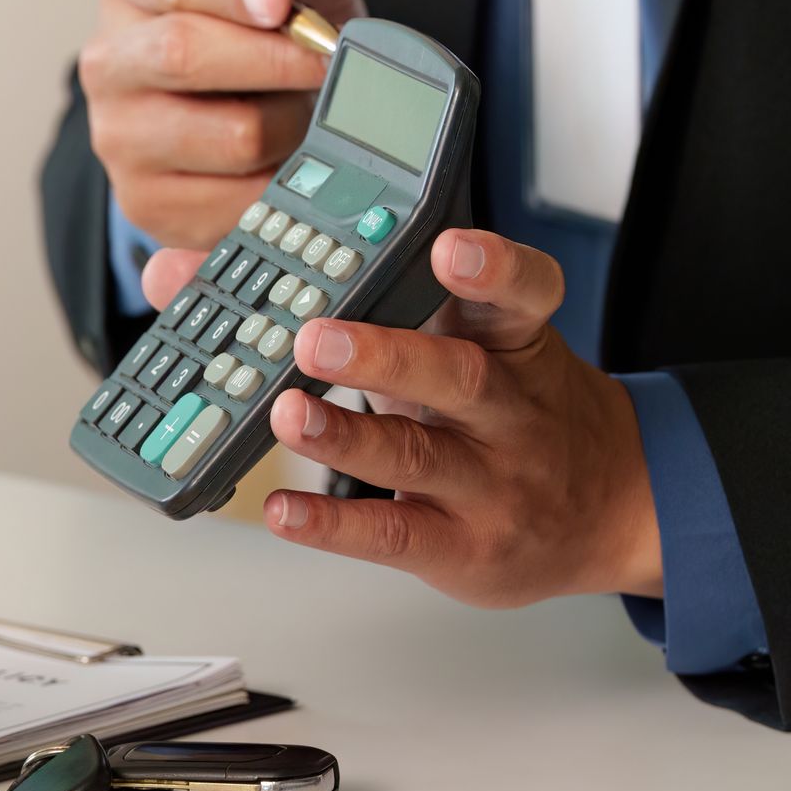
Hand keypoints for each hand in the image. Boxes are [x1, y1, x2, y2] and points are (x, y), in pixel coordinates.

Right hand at [80, 0, 365, 248]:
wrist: (222, 114)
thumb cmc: (250, 35)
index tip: (281, 0)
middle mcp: (109, 63)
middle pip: (184, 55)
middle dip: (275, 59)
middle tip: (329, 62)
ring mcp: (120, 139)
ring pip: (232, 135)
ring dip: (291, 123)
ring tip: (302, 111)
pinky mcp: (147, 202)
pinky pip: (242, 199)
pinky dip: (282, 180)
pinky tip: (285, 159)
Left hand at [142, 232, 661, 607]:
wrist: (610, 505)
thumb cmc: (504, 409)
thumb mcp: (448, 340)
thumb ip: (336, 300)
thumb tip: (179, 272)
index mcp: (510, 342)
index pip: (522, 294)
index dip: (493, 269)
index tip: (448, 245)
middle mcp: (507, 408)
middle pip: (457, 372)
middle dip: (384, 352)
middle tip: (314, 334)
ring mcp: (489, 480)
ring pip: (420, 452)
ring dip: (347, 433)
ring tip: (286, 412)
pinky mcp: (463, 545)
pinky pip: (395, 532)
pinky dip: (333, 524)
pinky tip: (284, 511)